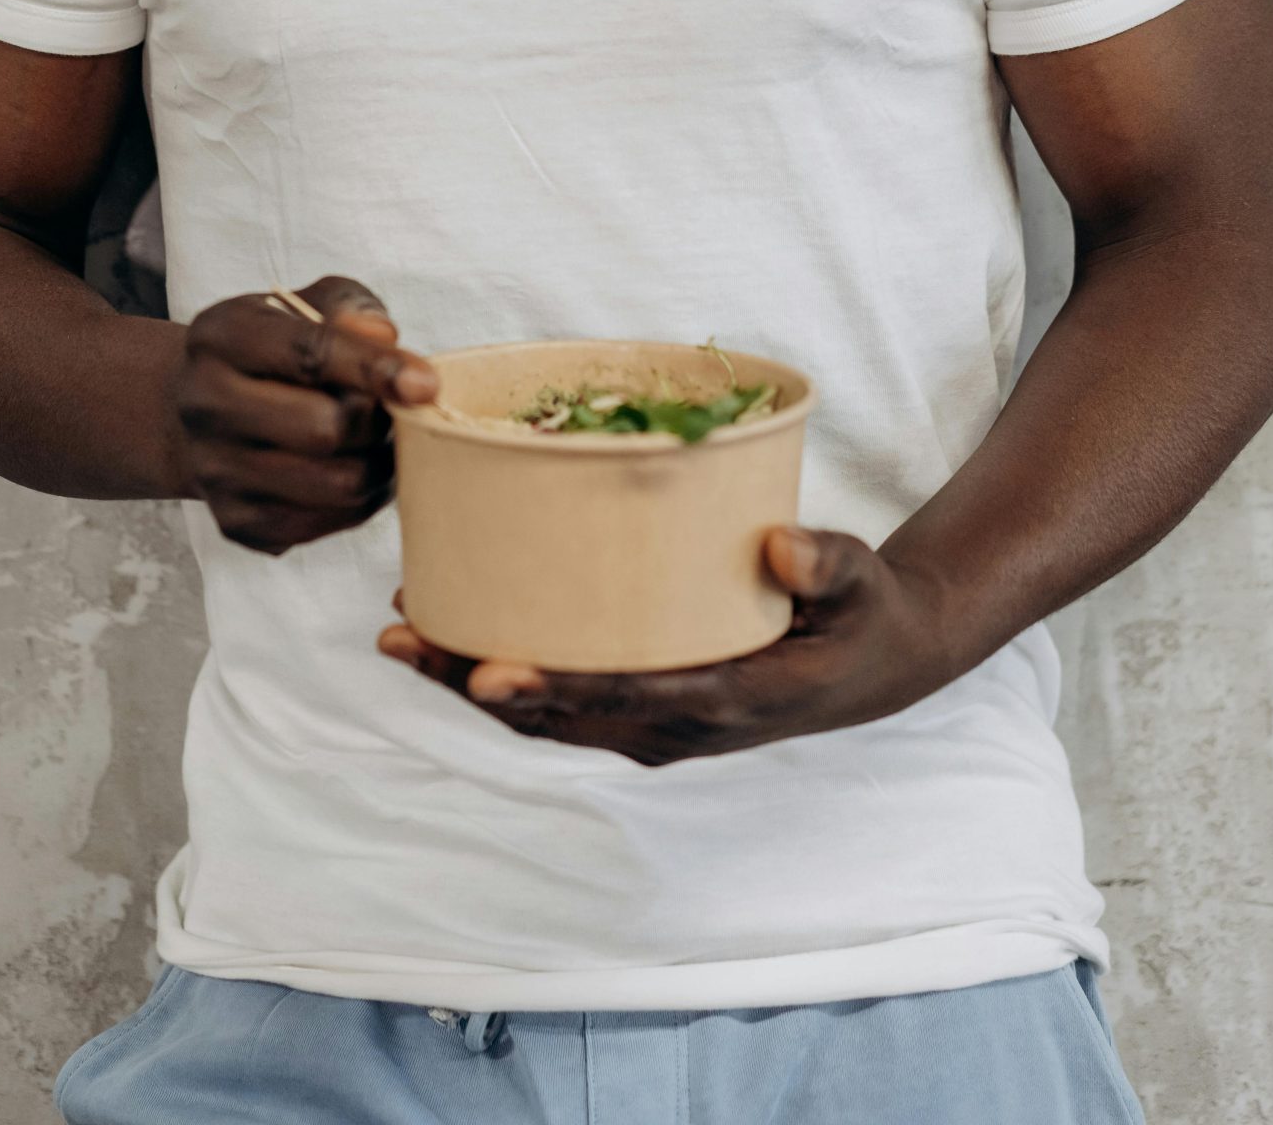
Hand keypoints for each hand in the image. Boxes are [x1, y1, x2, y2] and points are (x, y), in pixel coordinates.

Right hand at [172, 278, 436, 553]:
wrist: (205, 408)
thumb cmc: (271, 348)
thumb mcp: (303, 304)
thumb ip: (349, 308)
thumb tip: (384, 338)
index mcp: (219, 338)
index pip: (309, 355)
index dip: (376, 369)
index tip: (426, 384)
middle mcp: (205, 405)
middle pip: (327, 429)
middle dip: (376, 419)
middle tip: (388, 407)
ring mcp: (215, 471)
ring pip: (338, 484)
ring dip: (378, 462)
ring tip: (378, 438)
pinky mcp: (236, 522)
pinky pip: (330, 523)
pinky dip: (360, 499)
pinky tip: (352, 466)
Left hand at [377, 527, 959, 765]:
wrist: (873, 663)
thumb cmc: (861, 610)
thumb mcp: (859, 580)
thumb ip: (825, 563)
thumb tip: (781, 548)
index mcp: (725, 699)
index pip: (622, 699)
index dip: (551, 689)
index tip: (483, 674)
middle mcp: (676, 725)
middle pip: (556, 714)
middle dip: (471, 679)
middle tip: (398, 634)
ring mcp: (655, 723)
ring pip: (547, 713)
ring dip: (471, 676)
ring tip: (401, 627)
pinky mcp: (644, 706)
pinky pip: (563, 698)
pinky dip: (507, 668)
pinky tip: (461, 625)